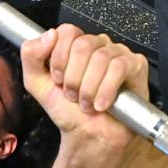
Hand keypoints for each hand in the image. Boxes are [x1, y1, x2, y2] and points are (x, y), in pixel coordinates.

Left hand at [20, 25, 147, 156]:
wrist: (87, 136)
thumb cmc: (67, 110)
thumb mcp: (37, 83)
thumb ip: (31, 55)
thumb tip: (49, 34)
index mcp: (76, 44)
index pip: (67, 32)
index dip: (59, 59)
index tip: (58, 80)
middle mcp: (98, 44)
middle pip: (82, 45)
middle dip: (73, 77)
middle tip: (73, 95)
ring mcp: (118, 53)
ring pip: (101, 57)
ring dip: (88, 88)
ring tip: (87, 103)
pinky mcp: (136, 66)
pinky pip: (120, 68)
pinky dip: (106, 89)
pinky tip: (102, 104)